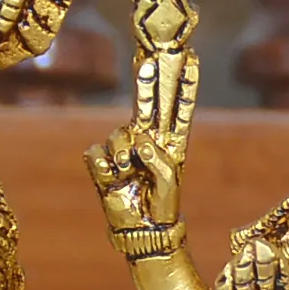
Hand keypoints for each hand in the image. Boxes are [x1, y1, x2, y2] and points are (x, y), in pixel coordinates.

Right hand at [84, 48, 192, 236]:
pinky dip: (103, 165)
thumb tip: (141, 140)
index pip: (177, 110)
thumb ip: (158, 158)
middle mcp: (145, 141)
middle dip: (147, 84)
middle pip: (145, 105)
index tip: (192, 60)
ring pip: (116, 134)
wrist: (143, 229)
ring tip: (126, 171)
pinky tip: (113, 178)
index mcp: (168, 143)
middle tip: (149, 63)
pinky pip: (96, 152)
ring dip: (120, 153)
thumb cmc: (162, 205)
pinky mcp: (104, 164)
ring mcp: (123, 151)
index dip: (183, 86)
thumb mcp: (168, 180)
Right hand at [215, 234, 288, 289]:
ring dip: (242, 271)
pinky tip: (227, 272)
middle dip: (260, 265)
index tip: (277, 254)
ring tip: (243, 254)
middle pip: (261, 282)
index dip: (279, 271)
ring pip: (242, 288)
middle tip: (259, 246)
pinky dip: (225, 287)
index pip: (281, 288)